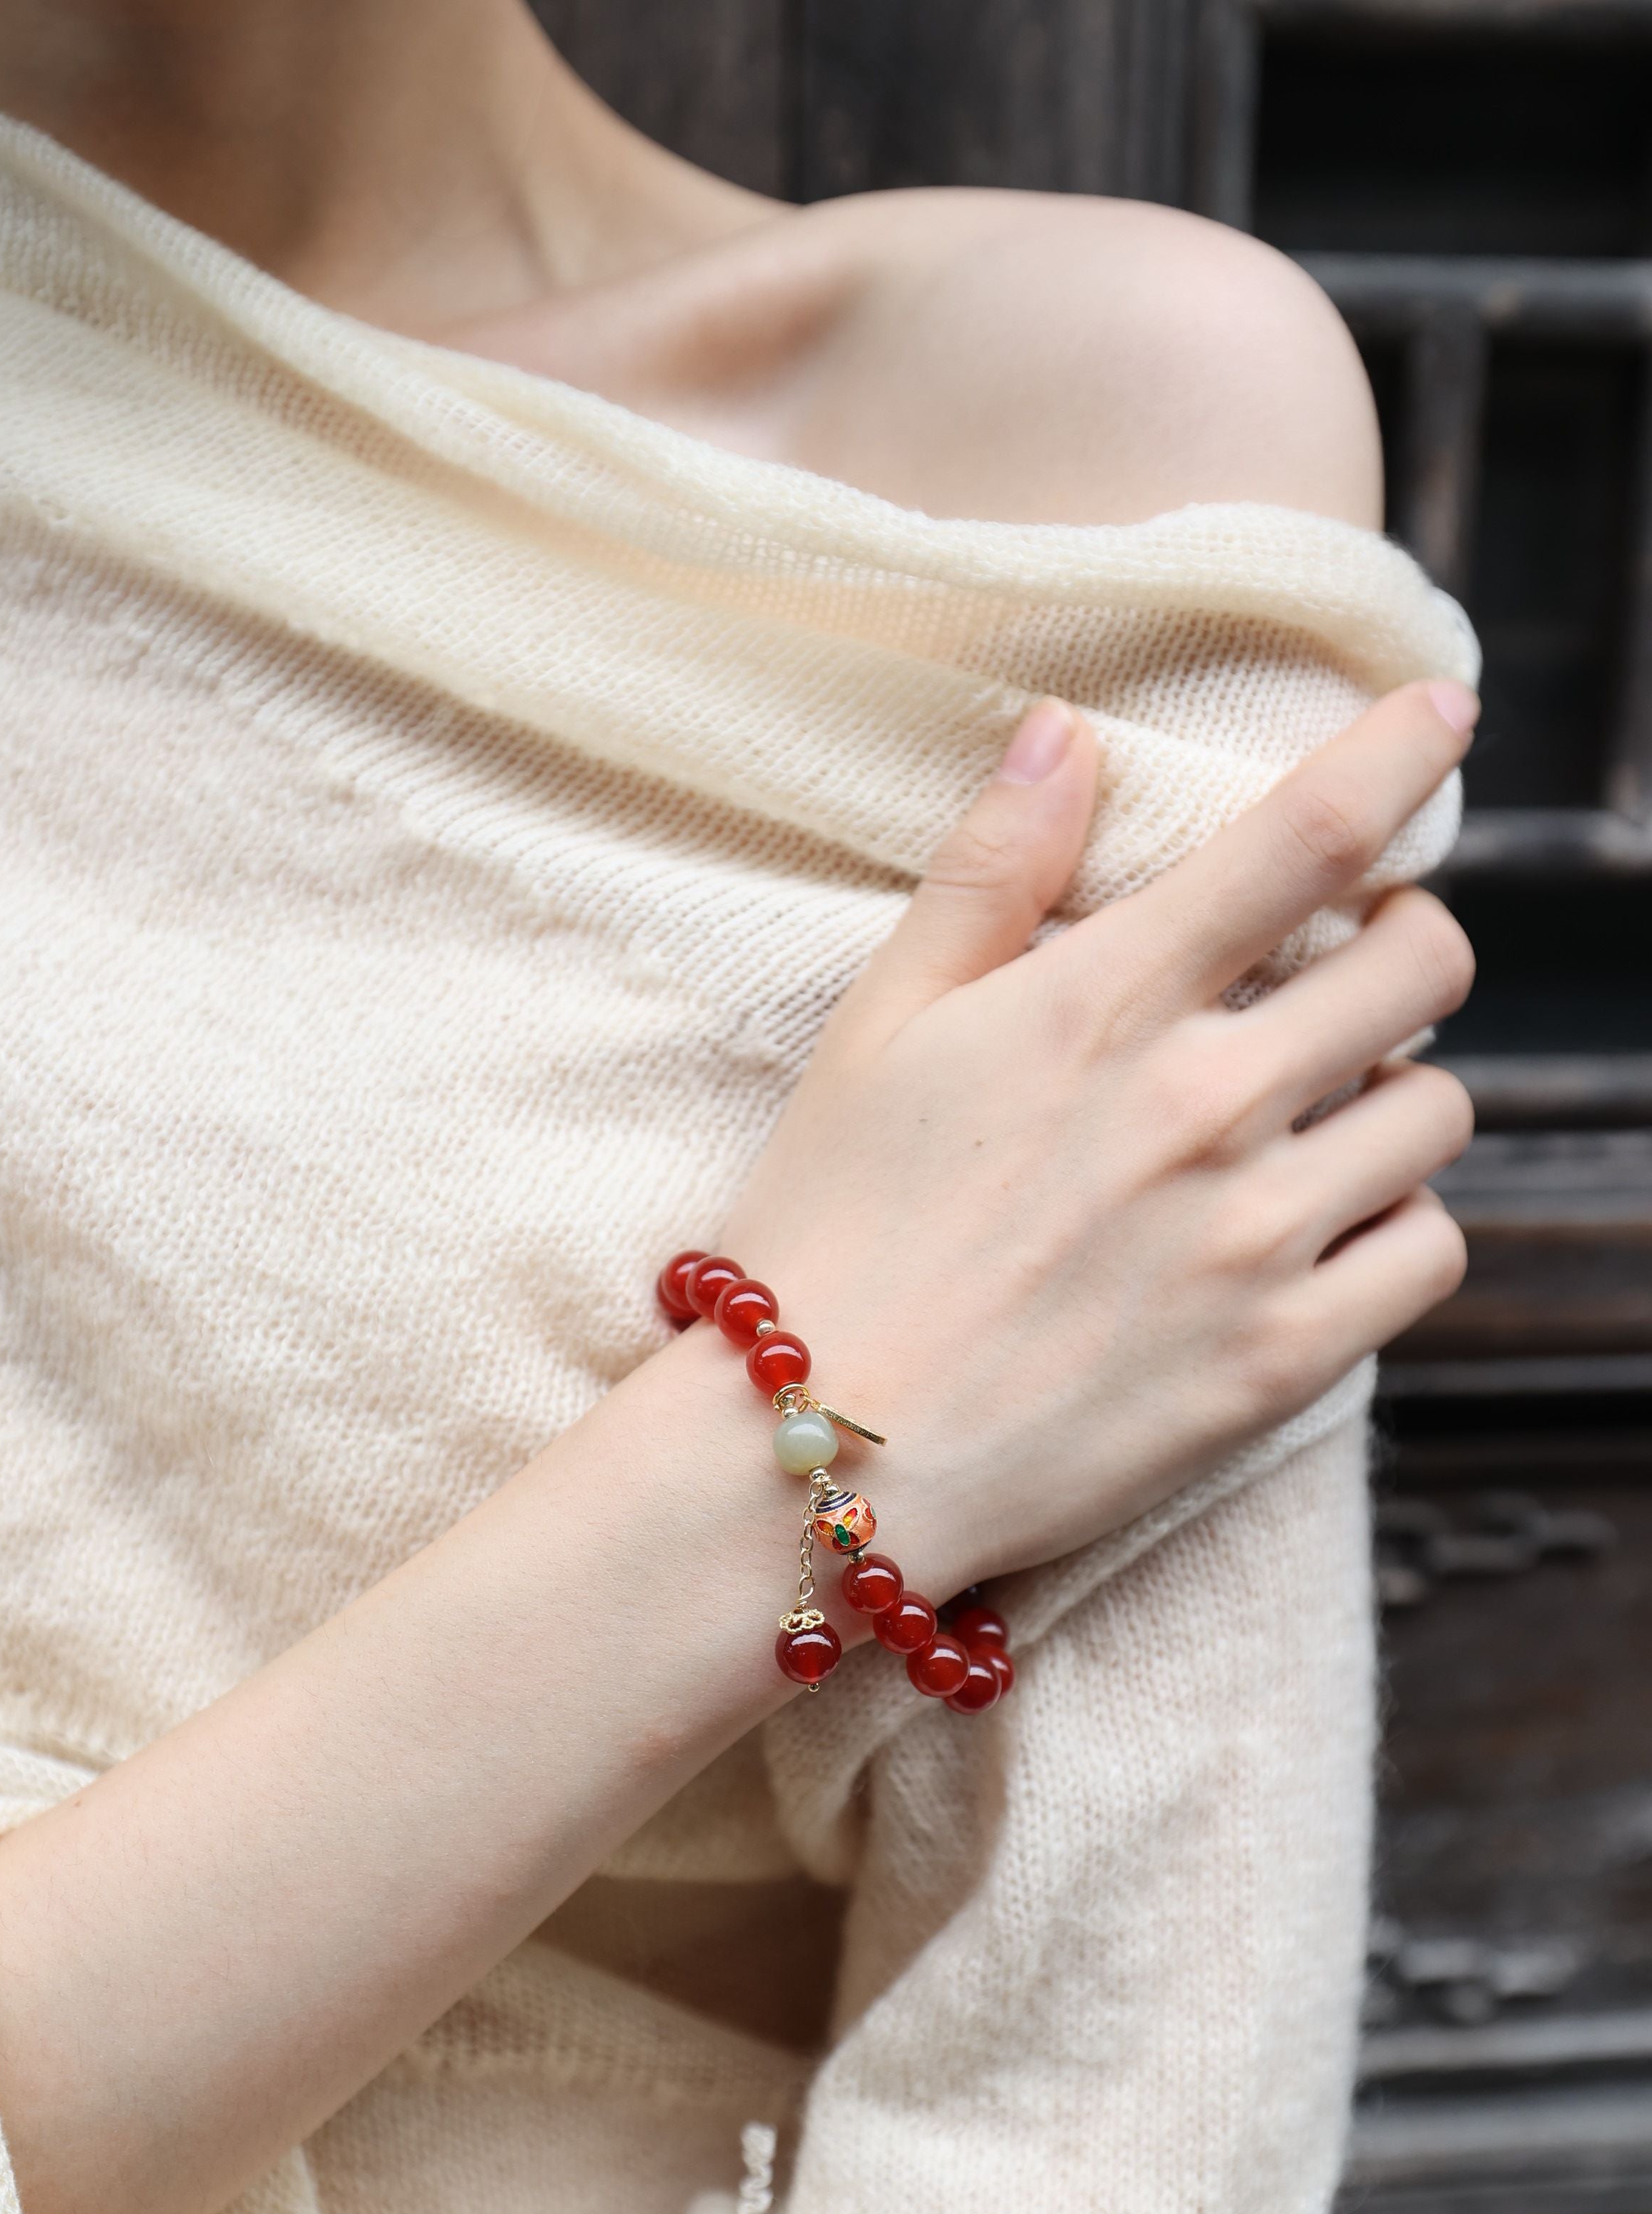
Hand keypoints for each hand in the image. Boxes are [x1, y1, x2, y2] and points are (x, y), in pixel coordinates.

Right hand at [721, 684, 1477, 1589]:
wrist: (815, 1455)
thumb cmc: (831, 1228)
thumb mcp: (881, 1026)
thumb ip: (988, 872)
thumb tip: (1067, 729)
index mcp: (1103, 1003)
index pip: (1309, 833)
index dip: (1401, 749)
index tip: (1444, 712)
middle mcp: (1202, 1106)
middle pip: (1423, 962)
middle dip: (1403, 941)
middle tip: (1348, 968)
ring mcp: (1252, 1239)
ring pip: (1437, 1108)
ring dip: (1393, 1092)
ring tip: (1313, 1118)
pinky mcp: (1279, 1361)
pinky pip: (1431, 1250)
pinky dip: (1399, 1223)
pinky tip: (1323, 1227)